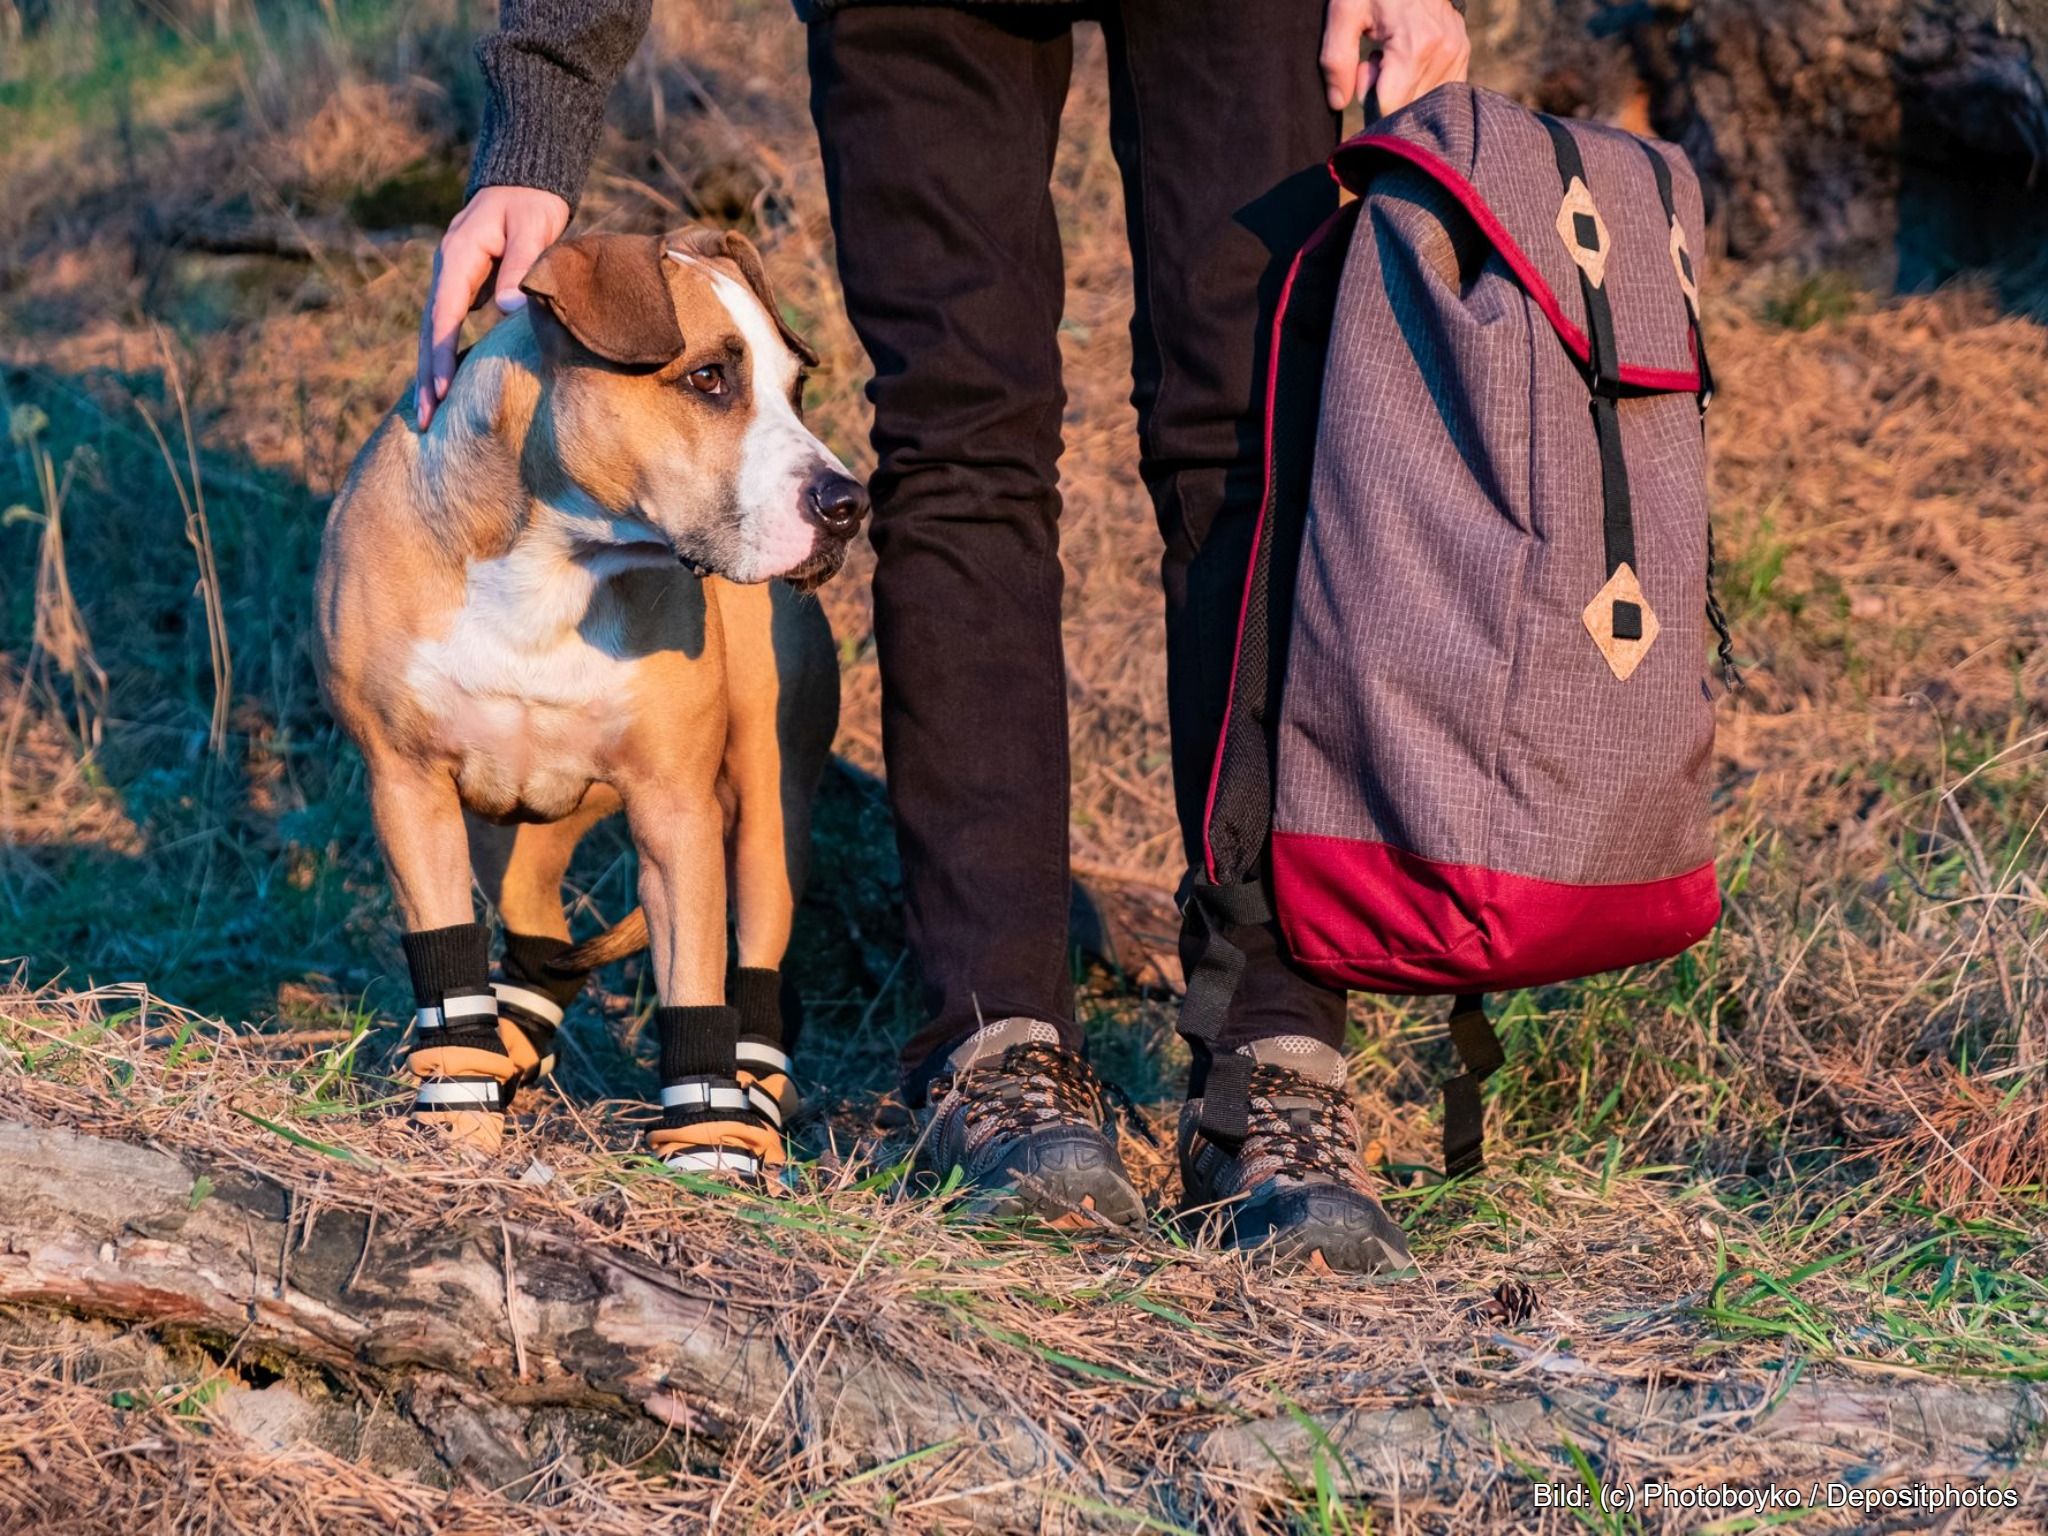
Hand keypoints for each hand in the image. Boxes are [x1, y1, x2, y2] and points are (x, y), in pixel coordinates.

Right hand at [416, 185, 570, 428]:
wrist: (525, 186)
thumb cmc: (531, 206)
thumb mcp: (532, 230)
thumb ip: (520, 268)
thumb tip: (507, 309)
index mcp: (458, 257)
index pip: (444, 314)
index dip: (442, 354)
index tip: (441, 390)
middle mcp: (447, 271)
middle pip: (430, 330)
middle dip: (426, 376)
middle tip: (423, 420)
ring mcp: (453, 281)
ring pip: (435, 332)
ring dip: (431, 372)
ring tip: (428, 416)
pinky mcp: (465, 290)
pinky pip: (448, 329)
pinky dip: (445, 358)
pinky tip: (448, 390)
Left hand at [1320, 0, 1469, 116]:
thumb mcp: (1344, 12)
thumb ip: (1337, 59)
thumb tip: (1338, 103)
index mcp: (1415, 46)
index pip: (1388, 108)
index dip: (1368, 97)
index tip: (1366, 66)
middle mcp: (1443, 53)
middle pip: (1406, 108)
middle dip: (1385, 94)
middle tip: (1378, 58)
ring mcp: (1457, 54)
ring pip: (1422, 102)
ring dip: (1402, 88)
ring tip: (1393, 53)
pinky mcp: (1462, 54)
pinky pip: (1437, 92)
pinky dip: (1419, 84)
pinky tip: (1409, 58)